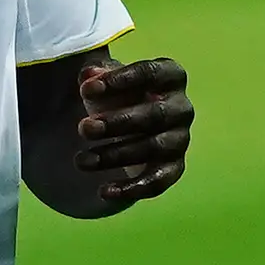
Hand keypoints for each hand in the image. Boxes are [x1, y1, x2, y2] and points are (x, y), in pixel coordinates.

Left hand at [73, 52, 193, 205]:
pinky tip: (104, 191)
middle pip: (155, 115)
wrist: (130, 125)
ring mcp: (180, 139)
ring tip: (82, 161)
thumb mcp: (106, 81)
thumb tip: (89, 75)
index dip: (120, 80)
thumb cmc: (119, 95)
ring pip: (153, 149)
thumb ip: (96, 74)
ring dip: (115, 156)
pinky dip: (132, 188)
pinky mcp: (174, 168)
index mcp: (171, 77)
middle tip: (84, 128)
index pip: (151, 74)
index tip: (86, 89)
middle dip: (117, 123)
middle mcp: (181, 108)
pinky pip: (158, 181)